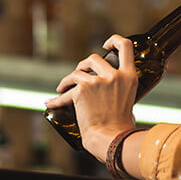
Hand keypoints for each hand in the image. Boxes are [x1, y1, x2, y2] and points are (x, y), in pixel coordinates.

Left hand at [45, 34, 138, 157]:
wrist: (110, 139)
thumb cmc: (120, 127)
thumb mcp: (128, 101)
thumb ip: (120, 90)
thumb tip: (113, 91)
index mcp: (129, 77)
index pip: (125, 46)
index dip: (113, 40)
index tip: (105, 45)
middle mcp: (114, 76)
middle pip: (94, 58)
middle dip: (83, 65)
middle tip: (79, 74)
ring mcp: (97, 82)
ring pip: (77, 72)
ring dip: (68, 80)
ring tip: (63, 88)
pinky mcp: (81, 91)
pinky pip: (66, 92)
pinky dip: (57, 98)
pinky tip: (51, 103)